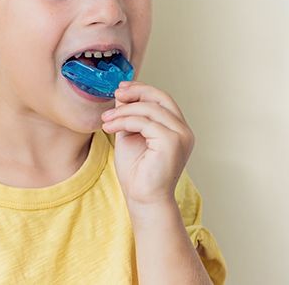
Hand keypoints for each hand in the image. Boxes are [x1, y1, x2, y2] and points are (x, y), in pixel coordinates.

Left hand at [100, 80, 194, 211]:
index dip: (142, 89)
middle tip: (116, 94)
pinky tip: (109, 128)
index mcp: (177, 129)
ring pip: (150, 109)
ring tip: (106, 120)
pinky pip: (144, 122)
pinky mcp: (172, 142)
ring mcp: (180, 136)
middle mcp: (183, 130)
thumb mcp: (130, 136)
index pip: (162, 99)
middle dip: (137, 92)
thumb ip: (129, 116)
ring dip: (123, 111)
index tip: (121, 88)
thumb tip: (122, 94)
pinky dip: (124, 121)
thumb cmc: (137, 173)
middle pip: (161, 98)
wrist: (142, 199)